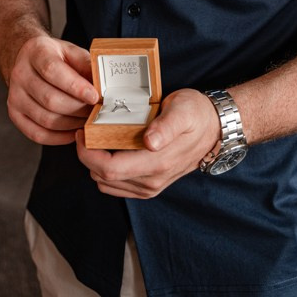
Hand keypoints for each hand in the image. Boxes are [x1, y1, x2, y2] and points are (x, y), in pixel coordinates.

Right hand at [7, 35, 98, 144]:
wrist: (28, 59)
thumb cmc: (55, 56)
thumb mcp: (71, 51)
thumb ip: (86, 64)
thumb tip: (102, 84)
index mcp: (36, 52)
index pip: (53, 71)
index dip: (76, 86)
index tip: (95, 96)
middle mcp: (20, 74)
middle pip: (50, 99)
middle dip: (78, 109)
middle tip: (96, 111)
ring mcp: (15, 96)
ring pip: (45, 119)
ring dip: (71, 124)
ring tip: (87, 120)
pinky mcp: (15, 114)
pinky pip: (37, 134)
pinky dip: (58, 137)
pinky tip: (73, 132)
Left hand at [76, 88, 220, 198]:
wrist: (214, 128)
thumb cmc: (196, 113)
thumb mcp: (183, 110)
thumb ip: (166, 126)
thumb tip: (150, 141)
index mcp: (157, 163)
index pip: (109, 169)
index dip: (88, 154)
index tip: (82, 132)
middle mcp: (151, 181)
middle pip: (103, 178)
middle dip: (87, 156)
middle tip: (85, 131)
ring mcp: (150, 186)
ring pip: (107, 184)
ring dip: (95, 163)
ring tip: (96, 138)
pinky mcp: (149, 186)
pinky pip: (116, 185)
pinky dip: (106, 170)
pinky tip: (109, 149)